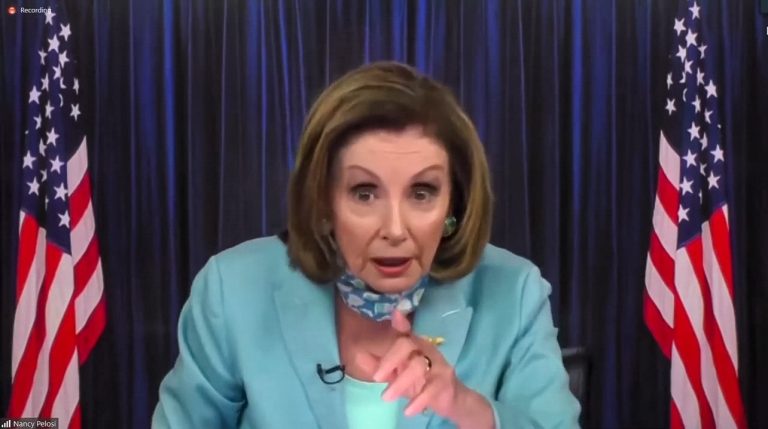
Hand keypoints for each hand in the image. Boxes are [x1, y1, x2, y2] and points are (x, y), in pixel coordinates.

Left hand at [354, 310, 483, 422]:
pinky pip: (431, 388)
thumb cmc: (419, 381)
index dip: (401, 322)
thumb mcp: (396, 374)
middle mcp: (425, 349)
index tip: (395, 313)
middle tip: (376, 378)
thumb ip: (378, 365)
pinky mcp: (445, 381)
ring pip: (417, 366)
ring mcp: (437, 364)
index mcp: (413, 345)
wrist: (449, 398)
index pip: (405, 331)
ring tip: (386, 398)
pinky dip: (418, 400)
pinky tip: (408, 410)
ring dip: (399, 383)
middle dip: (389, 359)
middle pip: (407, 344)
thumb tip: (358, 355)